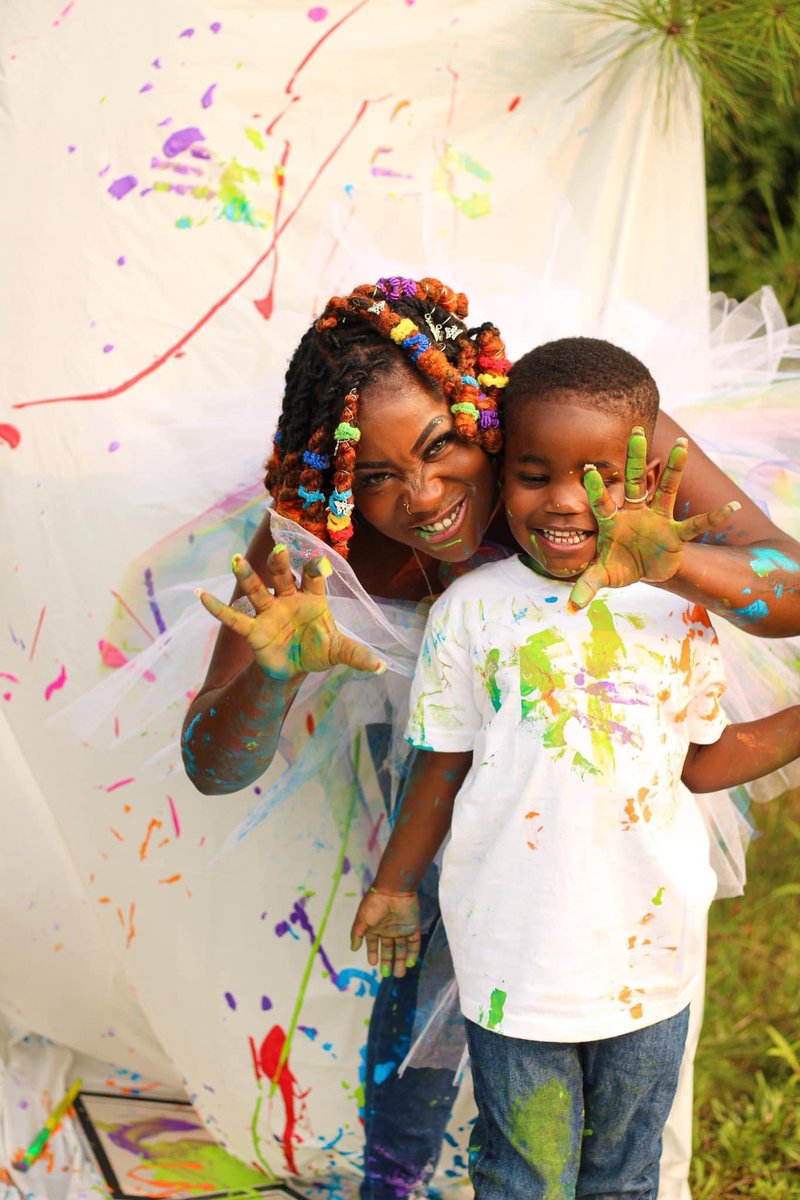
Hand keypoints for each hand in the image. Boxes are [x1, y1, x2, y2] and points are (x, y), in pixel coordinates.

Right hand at [196, 545, 386, 679]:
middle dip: (281, 564)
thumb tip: (381, 667)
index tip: (318, 562)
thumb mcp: (338, 652)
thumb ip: (356, 656)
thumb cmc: (318, 649)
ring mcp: (269, 612)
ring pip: (257, 589)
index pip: (315, 579)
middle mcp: (288, 599)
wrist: (295, 666)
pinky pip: (234, 618)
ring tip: (235, 560)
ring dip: (247, 576)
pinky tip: (201, 595)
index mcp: (312, 599)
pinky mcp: (254, 630)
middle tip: (280, 550)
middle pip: (284, 576)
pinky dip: (217, 608)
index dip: (316, 570)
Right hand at [351, 888, 420, 978]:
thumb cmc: (375, 905)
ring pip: (402, 948)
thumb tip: (353, 949)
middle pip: (389, 948)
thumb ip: (357, 935)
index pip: (374, 944)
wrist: (393, 891)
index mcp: (375, 927)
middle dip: (388, 961)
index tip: (373, 964)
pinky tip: (410, 963)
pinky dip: (413, 953)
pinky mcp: (413, 927)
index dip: (373, 953)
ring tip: (399, 974)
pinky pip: (414, 943)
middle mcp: (388, 929)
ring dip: (400, 961)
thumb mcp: (361, 920)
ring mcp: (401, 929)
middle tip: (387, 975)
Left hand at [568, 429, 740, 611]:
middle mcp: (635, 512)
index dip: (596, 488)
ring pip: (666, 489)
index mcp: (613, 521)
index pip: (602, 502)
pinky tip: (732, 506)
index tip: (588, 469)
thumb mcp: (603, 575)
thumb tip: (572, 609)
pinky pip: (696, 524)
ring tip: (683, 444)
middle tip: (636, 430)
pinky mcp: (675, 533)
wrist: (644, 570)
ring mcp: (657, 519)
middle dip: (634, 458)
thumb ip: (587, 586)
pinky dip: (714, 517)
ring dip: (674, 468)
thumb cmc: (620, 565)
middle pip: (634, 481)